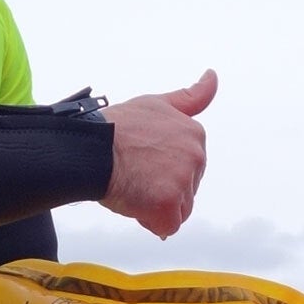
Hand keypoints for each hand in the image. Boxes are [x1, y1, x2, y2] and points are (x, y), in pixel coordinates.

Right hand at [100, 69, 216, 238]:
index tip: (144, 159)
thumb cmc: (116, 127)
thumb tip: (212, 76)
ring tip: (133, 187)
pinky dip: (150, 222)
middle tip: (135, 173)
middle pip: (185, 189)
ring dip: (156, 206)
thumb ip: (190, 97)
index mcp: (195, 134)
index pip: (187, 166)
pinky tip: (134, 203)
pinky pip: (165, 226)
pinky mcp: (169, 204)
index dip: (162, 168)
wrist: (91, 147)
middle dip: (162, 188)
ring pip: (177, 209)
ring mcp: (183, 181)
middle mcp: (195, 156)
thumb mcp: (156, 103)